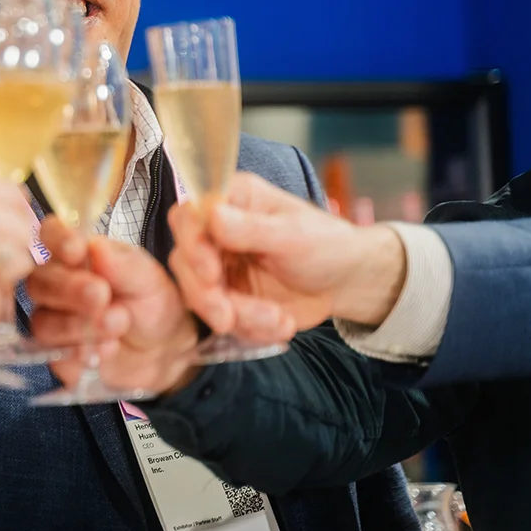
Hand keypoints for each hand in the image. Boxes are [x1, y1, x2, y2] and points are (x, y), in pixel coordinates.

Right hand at [29, 217, 201, 395]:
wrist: (162, 350)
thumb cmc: (150, 302)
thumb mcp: (148, 279)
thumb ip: (123, 265)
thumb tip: (96, 246)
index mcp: (75, 253)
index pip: (50, 236)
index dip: (57, 241)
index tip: (76, 250)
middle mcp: (56, 283)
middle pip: (40, 282)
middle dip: (69, 289)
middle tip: (101, 294)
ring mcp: (52, 319)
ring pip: (44, 321)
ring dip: (80, 325)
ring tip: (119, 324)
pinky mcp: (56, 353)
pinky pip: (54, 353)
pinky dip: (80, 351)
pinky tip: (107, 349)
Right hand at [169, 172, 406, 341]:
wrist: (347, 282)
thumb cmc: (326, 244)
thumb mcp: (294, 235)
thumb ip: (251, 228)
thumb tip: (211, 214)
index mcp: (231, 201)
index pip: (189, 216)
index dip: (192, 244)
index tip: (211, 273)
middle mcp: (216, 231)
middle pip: (184, 260)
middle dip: (206, 294)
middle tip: (228, 317)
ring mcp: (218, 265)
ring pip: (199, 294)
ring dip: (235, 316)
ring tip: (277, 321)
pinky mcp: (226, 296)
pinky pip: (220, 317)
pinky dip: (248, 328)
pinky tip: (280, 326)